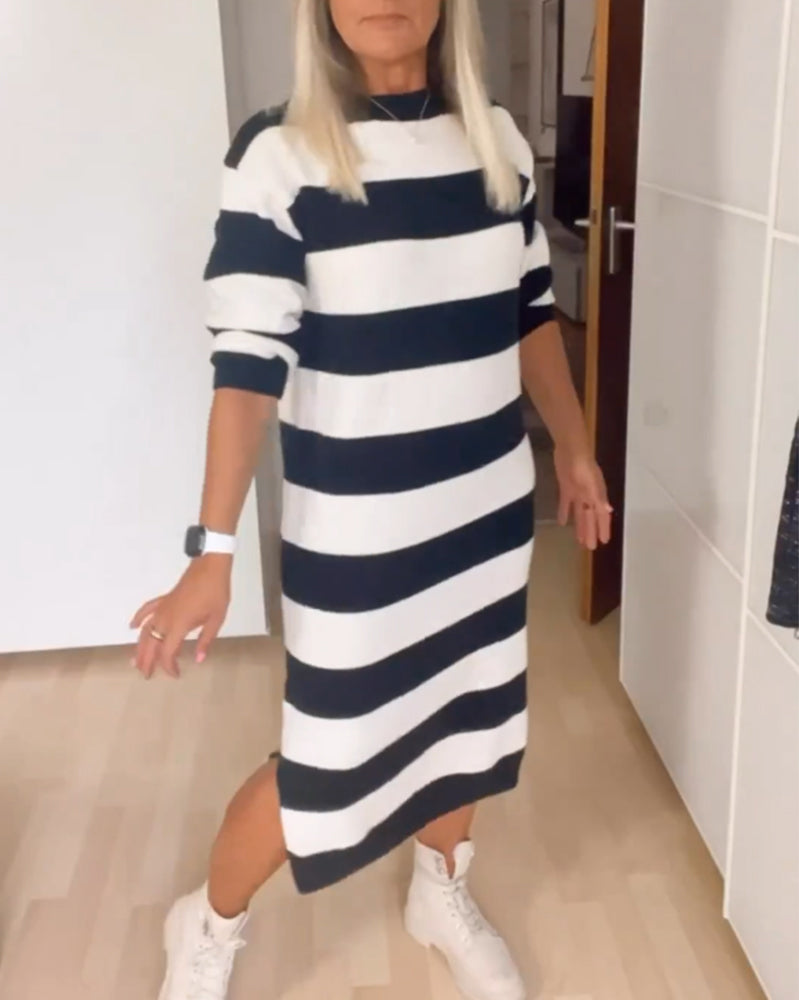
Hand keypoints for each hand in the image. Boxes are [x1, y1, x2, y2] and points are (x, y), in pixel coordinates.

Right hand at [130, 555, 231, 678]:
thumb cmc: (215, 593)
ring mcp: (162, 608)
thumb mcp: (216, 620)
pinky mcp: (163, 599)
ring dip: (139, 647)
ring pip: (145, 631)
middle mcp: (165, 619)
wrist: (210, 568)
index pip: (167, 652)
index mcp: (178, 626)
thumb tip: (199, 660)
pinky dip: (138, 619)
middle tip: (146, 675)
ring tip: (135, 661)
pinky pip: (146, 610)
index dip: (169, 666)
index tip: (175, 674)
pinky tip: (133, 627)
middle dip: (147, 661)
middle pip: (151, 644)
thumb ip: (205, 641)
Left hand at [554, 447, 612, 549]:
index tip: (604, 541)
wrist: (570, 448)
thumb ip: (598, 496)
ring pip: (580, 513)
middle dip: (591, 532)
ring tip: (579, 540)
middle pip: (590, 517)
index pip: (601, 515)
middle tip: (590, 548)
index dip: (603, 528)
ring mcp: (577, 492)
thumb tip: (607, 510)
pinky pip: (566, 503)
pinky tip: (562, 523)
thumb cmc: (582, 464)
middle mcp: (589, 495)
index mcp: (597, 495)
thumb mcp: (591, 481)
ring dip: (580, 526)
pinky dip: (564, 512)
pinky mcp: (566, 487)